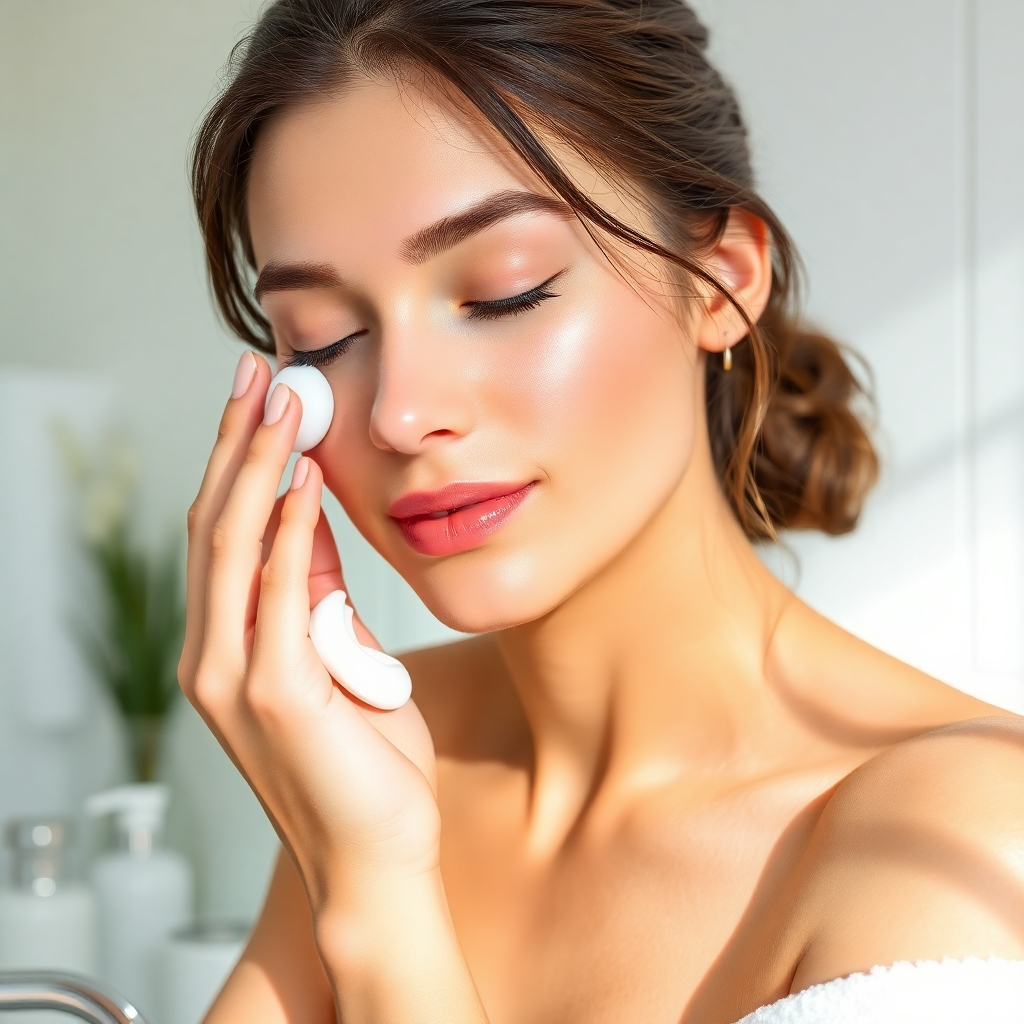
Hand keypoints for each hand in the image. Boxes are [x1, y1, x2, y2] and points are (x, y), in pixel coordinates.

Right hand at [177, 352, 438, 914]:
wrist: (377, 857)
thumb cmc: (365, 764)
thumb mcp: (339, 661)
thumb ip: (314, 596)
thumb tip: (306, 518)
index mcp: (227, 647)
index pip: (223, 534)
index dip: (240, 461)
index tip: (264, 398)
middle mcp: (213, 657)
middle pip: (215, 523)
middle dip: (239, 442)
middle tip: (260, 372)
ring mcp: (235, 676)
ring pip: (232, 544)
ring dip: (259, 464)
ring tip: (284, 398)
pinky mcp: (275, 694)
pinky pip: (277, 591)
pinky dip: (286, 527)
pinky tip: (303, 476)